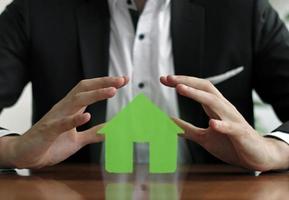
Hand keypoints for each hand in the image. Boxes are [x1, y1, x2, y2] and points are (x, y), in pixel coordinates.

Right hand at [1, 76, 128, 168]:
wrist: (25, 155)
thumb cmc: (50, 144)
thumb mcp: (77, 140)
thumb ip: (94, 133)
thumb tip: (112, 130)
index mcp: (71, 109)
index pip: (89, 90)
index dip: (105, 84)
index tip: (123, 80)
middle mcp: (64, 108)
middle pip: (84, 89)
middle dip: (103, 83)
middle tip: (121, 80)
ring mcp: (56, 118)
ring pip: (76, 101)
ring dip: (95, 95)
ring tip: (112, 91)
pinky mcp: (48, 131)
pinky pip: (61, 123)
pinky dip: (74, 119)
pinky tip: (87, 116)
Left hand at [161, 75, 288, 170]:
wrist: (257, 156)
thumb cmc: (231, 144)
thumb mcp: (204, 137)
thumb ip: (187, 129)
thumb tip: (169, 123)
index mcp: (216, 108)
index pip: (199, 89)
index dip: (182, 83)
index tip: (164, 80)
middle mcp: (224, 109)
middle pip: (206, 88)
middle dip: (187, 81)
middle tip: (168, 78)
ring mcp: (233, 119)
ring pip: (216, 102)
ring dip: (197, 95)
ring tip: (181, 89)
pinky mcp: (241, 134)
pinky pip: (231, 127)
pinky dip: (221, 125)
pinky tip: (211, 124)